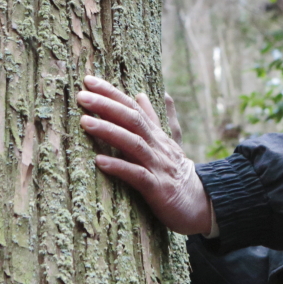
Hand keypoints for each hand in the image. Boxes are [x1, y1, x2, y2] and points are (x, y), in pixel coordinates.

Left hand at [76, 75, 215, 235]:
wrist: (200, 203)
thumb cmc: (177, 173)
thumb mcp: (167, 142)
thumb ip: (155, 118)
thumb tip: (141, 94)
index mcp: (156, 134)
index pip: (132, 107)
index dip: (111, 93)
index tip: (89, 80)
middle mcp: (156, 146)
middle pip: (132, 120)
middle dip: (106, 106)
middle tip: (82, 95)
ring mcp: (157, 166)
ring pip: (133, 143)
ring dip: (108, 131)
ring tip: (84, 122)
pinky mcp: (157, 188)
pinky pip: (137, 175)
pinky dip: (119, 166)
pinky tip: (100, 161)